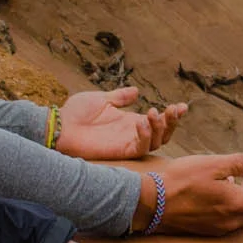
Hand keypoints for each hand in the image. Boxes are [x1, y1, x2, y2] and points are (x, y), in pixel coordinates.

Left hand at [56, 87, 186, 159]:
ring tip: (153, 112)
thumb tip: (136, 91)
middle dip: (172, 122)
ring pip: (157, 142)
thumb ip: (120, 97)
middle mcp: (133, 134)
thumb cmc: (76, 113)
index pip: (158, 120)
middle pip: (163, 133)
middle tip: (175, 109)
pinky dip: (146, 136)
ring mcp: (128, 143)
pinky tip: (141, 122)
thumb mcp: (102, 99)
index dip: (172, 115)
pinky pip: (141, 148)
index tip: (182, 106)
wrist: (60, 126)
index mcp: (130, 121)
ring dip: (161, 128)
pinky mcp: (122, 151)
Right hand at [142, 153, 242, 236]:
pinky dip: (237, 203)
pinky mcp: (206, 230)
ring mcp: (218, 228)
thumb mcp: (211, 164)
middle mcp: (231, 221)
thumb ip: (239, 164)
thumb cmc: (179, 181)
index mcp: (236, 205)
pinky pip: (231, 218)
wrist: (149, 205)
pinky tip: (229, 190)